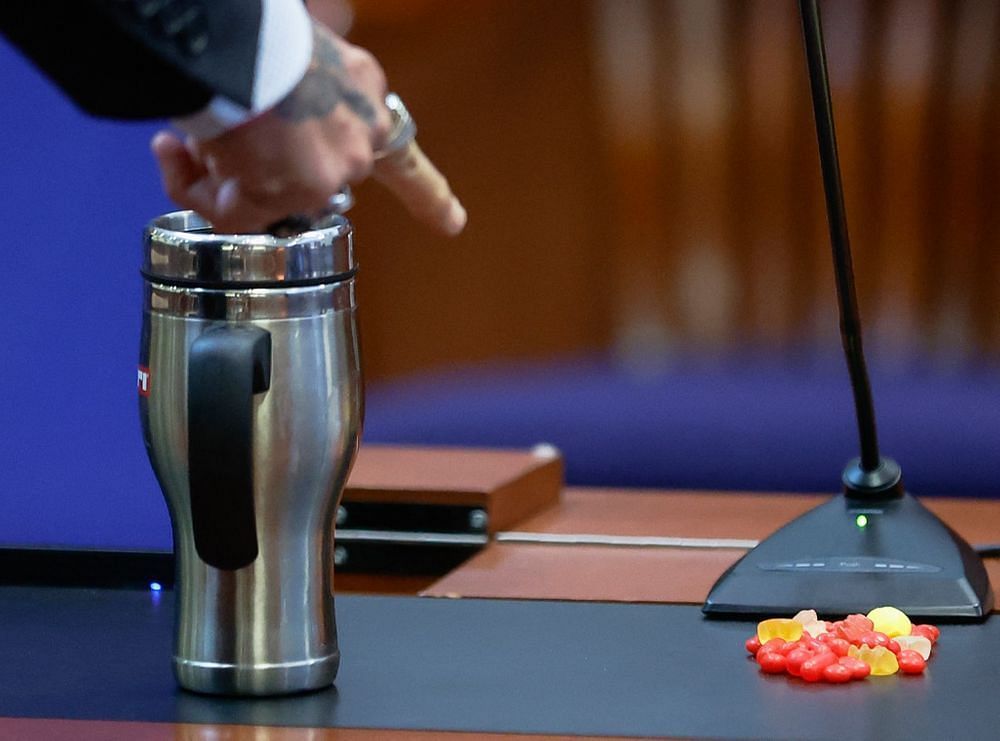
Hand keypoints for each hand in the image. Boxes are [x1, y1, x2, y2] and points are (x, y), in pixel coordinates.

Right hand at [151, 21, 464, 235]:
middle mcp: (360, 135)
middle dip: (252, 173)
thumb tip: (241, 144)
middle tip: (212, 145)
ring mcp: (333, 167)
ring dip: (213, 171)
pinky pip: (234, 214)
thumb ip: (294, 97)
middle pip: (312, 183)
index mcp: (364, 93)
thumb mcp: (293, 52)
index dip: (428, 195)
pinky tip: (176, 150)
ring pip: (262, 198)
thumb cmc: (252, 32)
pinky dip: (195, 188)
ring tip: (190, 131)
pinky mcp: (295, 192)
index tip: (454, 224)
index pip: (402, 152)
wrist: (237, 36)